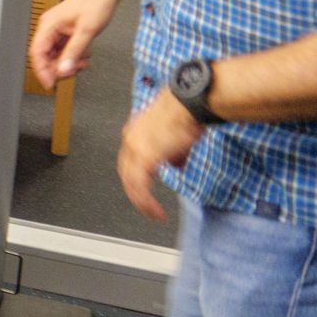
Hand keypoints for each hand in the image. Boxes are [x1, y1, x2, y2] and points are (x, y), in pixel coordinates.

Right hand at [29, 0, 118, 88]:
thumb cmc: (96, 1)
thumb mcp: (86, 31)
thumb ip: (74, 52)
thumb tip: (63, 70)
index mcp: (49, 25)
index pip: (37, 52)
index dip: (42, 70)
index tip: (50, 84)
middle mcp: (51, 27)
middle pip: (46, 56)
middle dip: (60, 67)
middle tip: (73, 73)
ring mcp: (59, 30)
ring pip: (57, 55)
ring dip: (69, 63)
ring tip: (83, 63)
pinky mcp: (67, 31)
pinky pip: (65, 50)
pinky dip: (74, 57)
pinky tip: (85, 56)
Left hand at [118, 89, 201, 222]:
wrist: (189, 102)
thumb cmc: (187, 111)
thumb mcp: (178, 135)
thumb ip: (174, 153)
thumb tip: (176, 164)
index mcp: (136, 132)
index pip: (130, 160)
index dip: (136, 176)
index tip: (144, 189)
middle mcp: (131, 139)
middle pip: (126, 173)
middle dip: (136, 192)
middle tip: (146, 206)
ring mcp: (135, 148)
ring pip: (130, 183)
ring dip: (141, 202)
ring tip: (153, 214)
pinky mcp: (145, 157)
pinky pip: (140, 187)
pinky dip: (146, 203)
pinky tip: (156, 212)